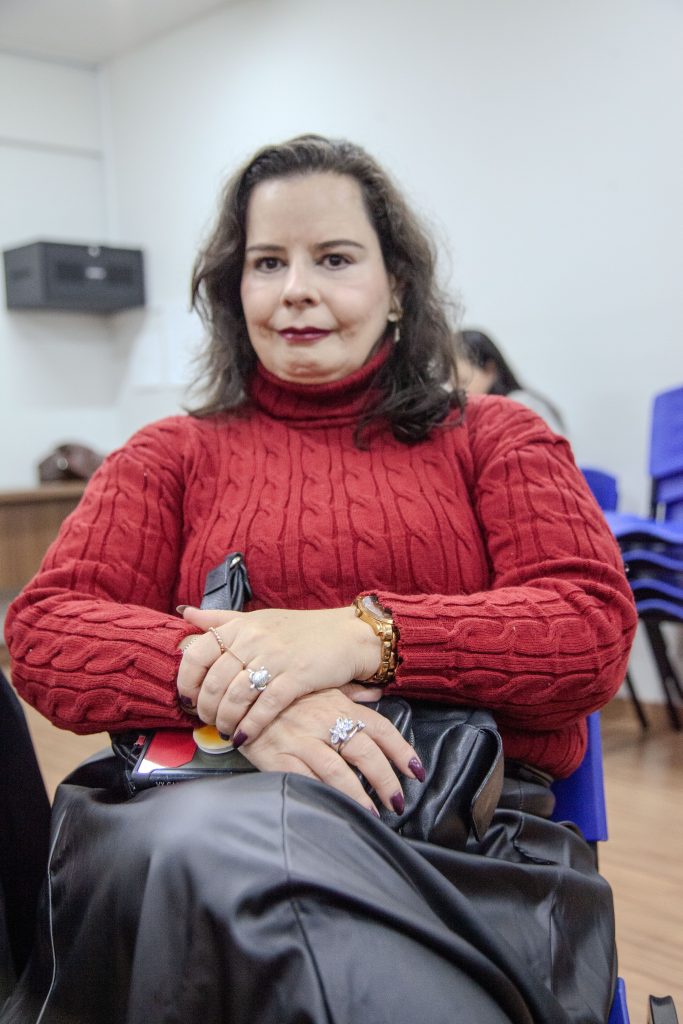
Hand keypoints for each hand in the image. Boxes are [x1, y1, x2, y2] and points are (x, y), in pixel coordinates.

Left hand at [176, 605, 381, 745]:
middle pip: (214, 682)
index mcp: (240, 626)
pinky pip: (264, 707)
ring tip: (226, 731)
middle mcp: (254, 639)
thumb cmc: (299, 631)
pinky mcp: (296, 678)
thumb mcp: (258, 619)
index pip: (197, 653)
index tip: (188, 699)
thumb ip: (221, 619)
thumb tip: (186, 613)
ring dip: (225, 721)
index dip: (186, 681)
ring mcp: (275, 658)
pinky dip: (250, 726)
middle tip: (208, 722)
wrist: (346, 635)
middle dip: (206, 709)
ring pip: (235, 697)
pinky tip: (244, 736)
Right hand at [238, 688, 423, 814]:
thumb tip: (379, 692)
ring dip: (358, 796)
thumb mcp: (320, 685)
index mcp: (339, 704)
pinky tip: (333, 811)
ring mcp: (301, 740)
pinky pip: (304, 781)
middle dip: (385, 780)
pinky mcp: (277, 757)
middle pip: (364, 753)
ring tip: (372, 815)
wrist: (239, 690)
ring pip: (337, 772)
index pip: (380, 728)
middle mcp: (324, 721)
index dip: (401, 751)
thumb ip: (351, 693)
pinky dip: (322, 796)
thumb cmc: (285, 692)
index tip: (416, 771)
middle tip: (398, 802)